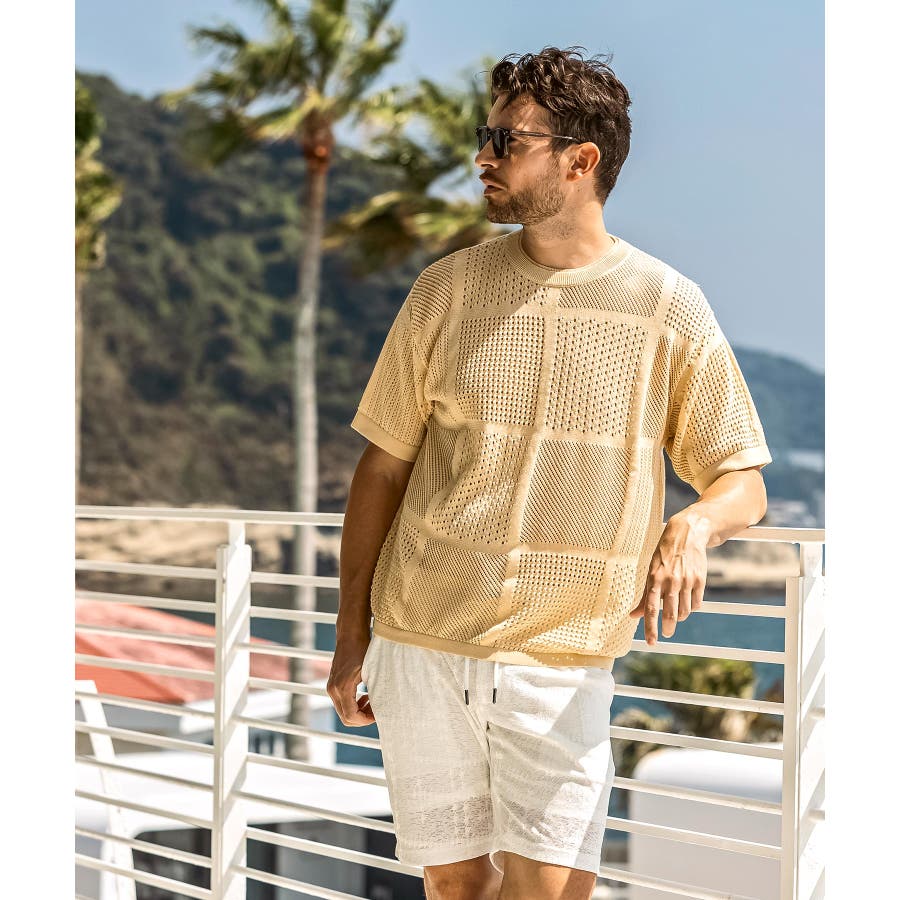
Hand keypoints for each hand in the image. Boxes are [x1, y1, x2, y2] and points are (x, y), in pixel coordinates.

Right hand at [326, 636, 375, 726]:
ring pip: (343, 712)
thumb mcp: (371, 671)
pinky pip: (342, 703)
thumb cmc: (363, 649)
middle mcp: (333, 690)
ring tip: (373, 704)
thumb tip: (382, 707)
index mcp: (342, 688)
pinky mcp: (333, 684)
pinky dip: (353, 705)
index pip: (351, 716)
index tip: (378, 715)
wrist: (350, 634)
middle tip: (377, 711)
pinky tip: (365, 697)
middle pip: (346, 718)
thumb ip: (373, 691)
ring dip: (359, 712)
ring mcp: (331, 687)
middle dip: (363, 718)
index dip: (366, 720)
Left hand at [629, 513, 709, 644]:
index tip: (652, 642)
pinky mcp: (700, 580)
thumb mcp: (650, 571)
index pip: (651, 609)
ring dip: (680, 617)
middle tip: (667, 633)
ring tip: (676, 613)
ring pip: (685, 612)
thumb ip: (644, 596)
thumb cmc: (663, 556)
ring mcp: (686, 581)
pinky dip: (691, 607)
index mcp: (654, 579)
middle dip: (668, 628)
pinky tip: (687, 602)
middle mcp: (670, 581)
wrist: (686, 535)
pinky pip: (696, 604)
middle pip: (671, 614)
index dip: (651, 627)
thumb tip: (633, 616)